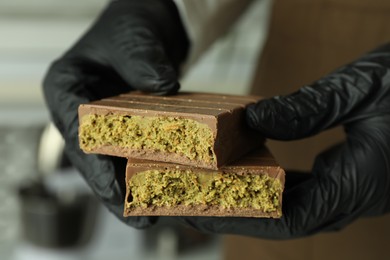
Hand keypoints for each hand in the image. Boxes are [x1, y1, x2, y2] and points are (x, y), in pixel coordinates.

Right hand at [43, 0, 188, 227]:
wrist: (147, 28)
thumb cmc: (129, 27)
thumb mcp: (133, 37)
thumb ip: (144, 61)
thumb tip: (165, 88)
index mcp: (66, 89)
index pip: (75, 132)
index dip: (94, 165)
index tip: (114, 189)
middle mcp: (81, 112)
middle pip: (92, 158)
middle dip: (114, 191)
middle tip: (137, 219)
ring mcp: (103, 123)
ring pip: (112, 162)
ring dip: (131, 189)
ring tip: (150, 216)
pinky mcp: (126, 129)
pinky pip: (133, 154)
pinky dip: (146, 172)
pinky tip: (162, 190)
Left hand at [178, 44, 389, 237]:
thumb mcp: (363, 88)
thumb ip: (308, 108)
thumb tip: (254, 119)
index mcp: (360, 183)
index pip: (288, 218)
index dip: (242, 217)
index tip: (200, 212)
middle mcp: (353, 195)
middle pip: (281, 218)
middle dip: (235, 214)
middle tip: (189, 206)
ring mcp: (351, 188)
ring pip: (290, 207)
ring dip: (249, 201)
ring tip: (208, 194)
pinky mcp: (348, 176)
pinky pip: (301, 190)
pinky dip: (270, 185)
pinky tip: (248, 174)